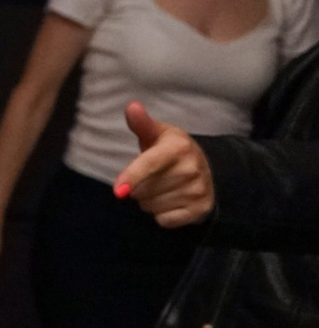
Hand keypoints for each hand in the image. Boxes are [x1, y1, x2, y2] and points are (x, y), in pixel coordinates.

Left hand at [117, 101, 213, 227]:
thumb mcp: (158, 133)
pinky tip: (171, 201)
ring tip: (162, 188)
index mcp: (177, 147)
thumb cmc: (171, 150)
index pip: (148, 164)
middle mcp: (190, 168)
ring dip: (149, 201)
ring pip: (151, 207)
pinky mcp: (200, 209)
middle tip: (151, 178)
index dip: (131, 178)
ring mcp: (197, 190)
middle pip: (143, 191)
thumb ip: (142, 123)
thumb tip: (132, 107)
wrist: (210, 170)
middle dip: (138, 188)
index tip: (118, 191)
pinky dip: (162, 215)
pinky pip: (164, 220)